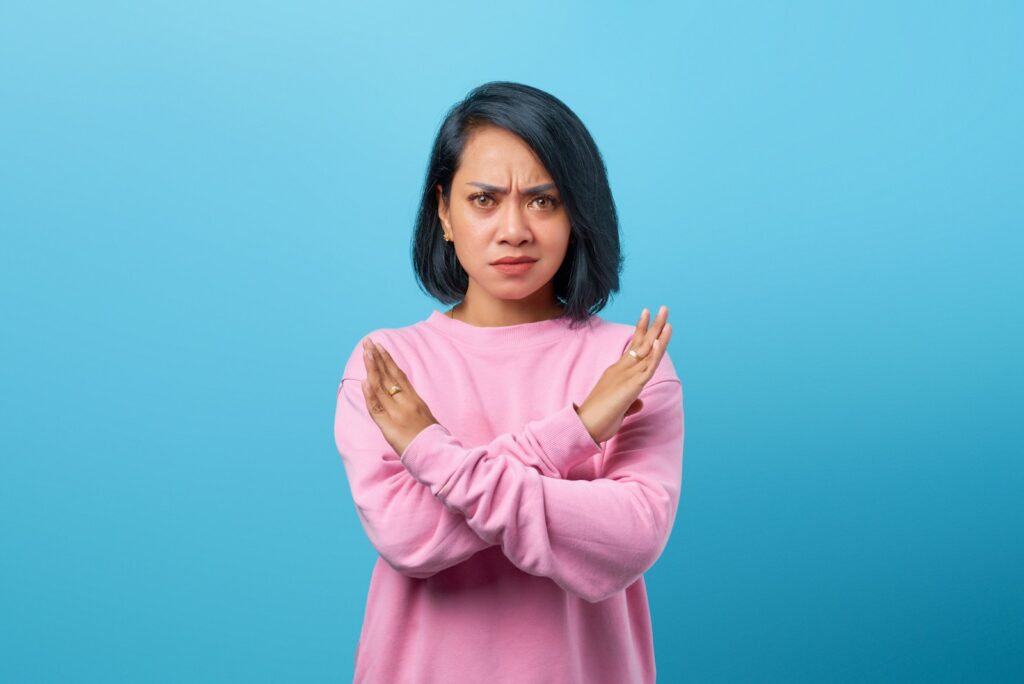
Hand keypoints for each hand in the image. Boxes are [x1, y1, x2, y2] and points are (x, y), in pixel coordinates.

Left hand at [360, 337, 439, 457]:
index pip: (399, 375)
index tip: (380, 347)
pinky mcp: (390, 427)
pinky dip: (370, 394)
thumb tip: (406, 398)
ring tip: (366, 353)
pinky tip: (365, 381)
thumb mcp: (427, 417)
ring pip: (382, 388)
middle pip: (389, 376)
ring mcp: (398, 414)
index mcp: (416, 400)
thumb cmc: (435, 440)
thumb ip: (415, 407)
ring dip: (372, 369)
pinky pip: (377, 409)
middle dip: (377, 358)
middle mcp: (407, 403)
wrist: (439, 455)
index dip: (388, 360)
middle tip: (368, 341)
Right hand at [576, 305, 672, 443]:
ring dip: (658, 332)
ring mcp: (626, 376)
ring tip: (665, 314)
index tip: (647, 313)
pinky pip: (646, 369)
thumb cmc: (598, 419)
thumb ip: (631, 403)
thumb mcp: (619, 409)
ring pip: (647, 351)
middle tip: (663, 308)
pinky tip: (659, 341)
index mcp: (618, 372)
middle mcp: (622, 369)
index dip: (642, 330)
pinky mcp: (630, 387)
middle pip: (642, 343)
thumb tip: (639, 403)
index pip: (633, 347)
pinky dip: (654, 354)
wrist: (583, 427)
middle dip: (654, 325)